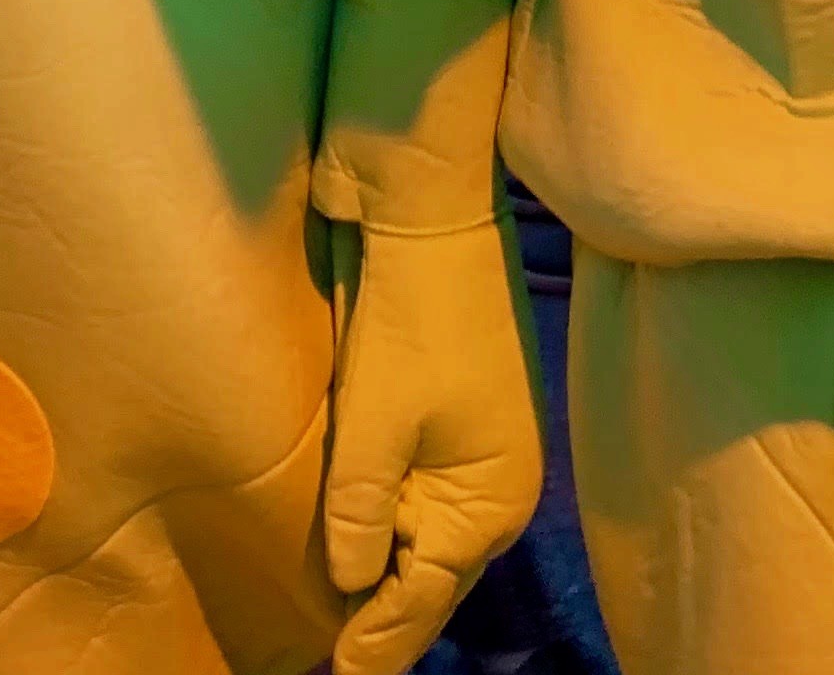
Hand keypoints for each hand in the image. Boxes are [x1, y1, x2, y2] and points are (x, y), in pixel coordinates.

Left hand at [322, 222, 543, 674]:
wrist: (430, 205)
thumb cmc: (414, 315)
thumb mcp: (377, 423)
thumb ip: (360, 514)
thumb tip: (350, 587)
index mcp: (491, 499)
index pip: (424, 599)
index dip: (378, 644)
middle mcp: (494, 485)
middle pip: (432, 574)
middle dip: (386, 618)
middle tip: (339, 664)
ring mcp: (477, 447)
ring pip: (426, 533)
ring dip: (387, 570)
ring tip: (343, 620)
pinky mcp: (451, 410)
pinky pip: (421, 489)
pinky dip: (391, 518)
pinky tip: (361, 540)